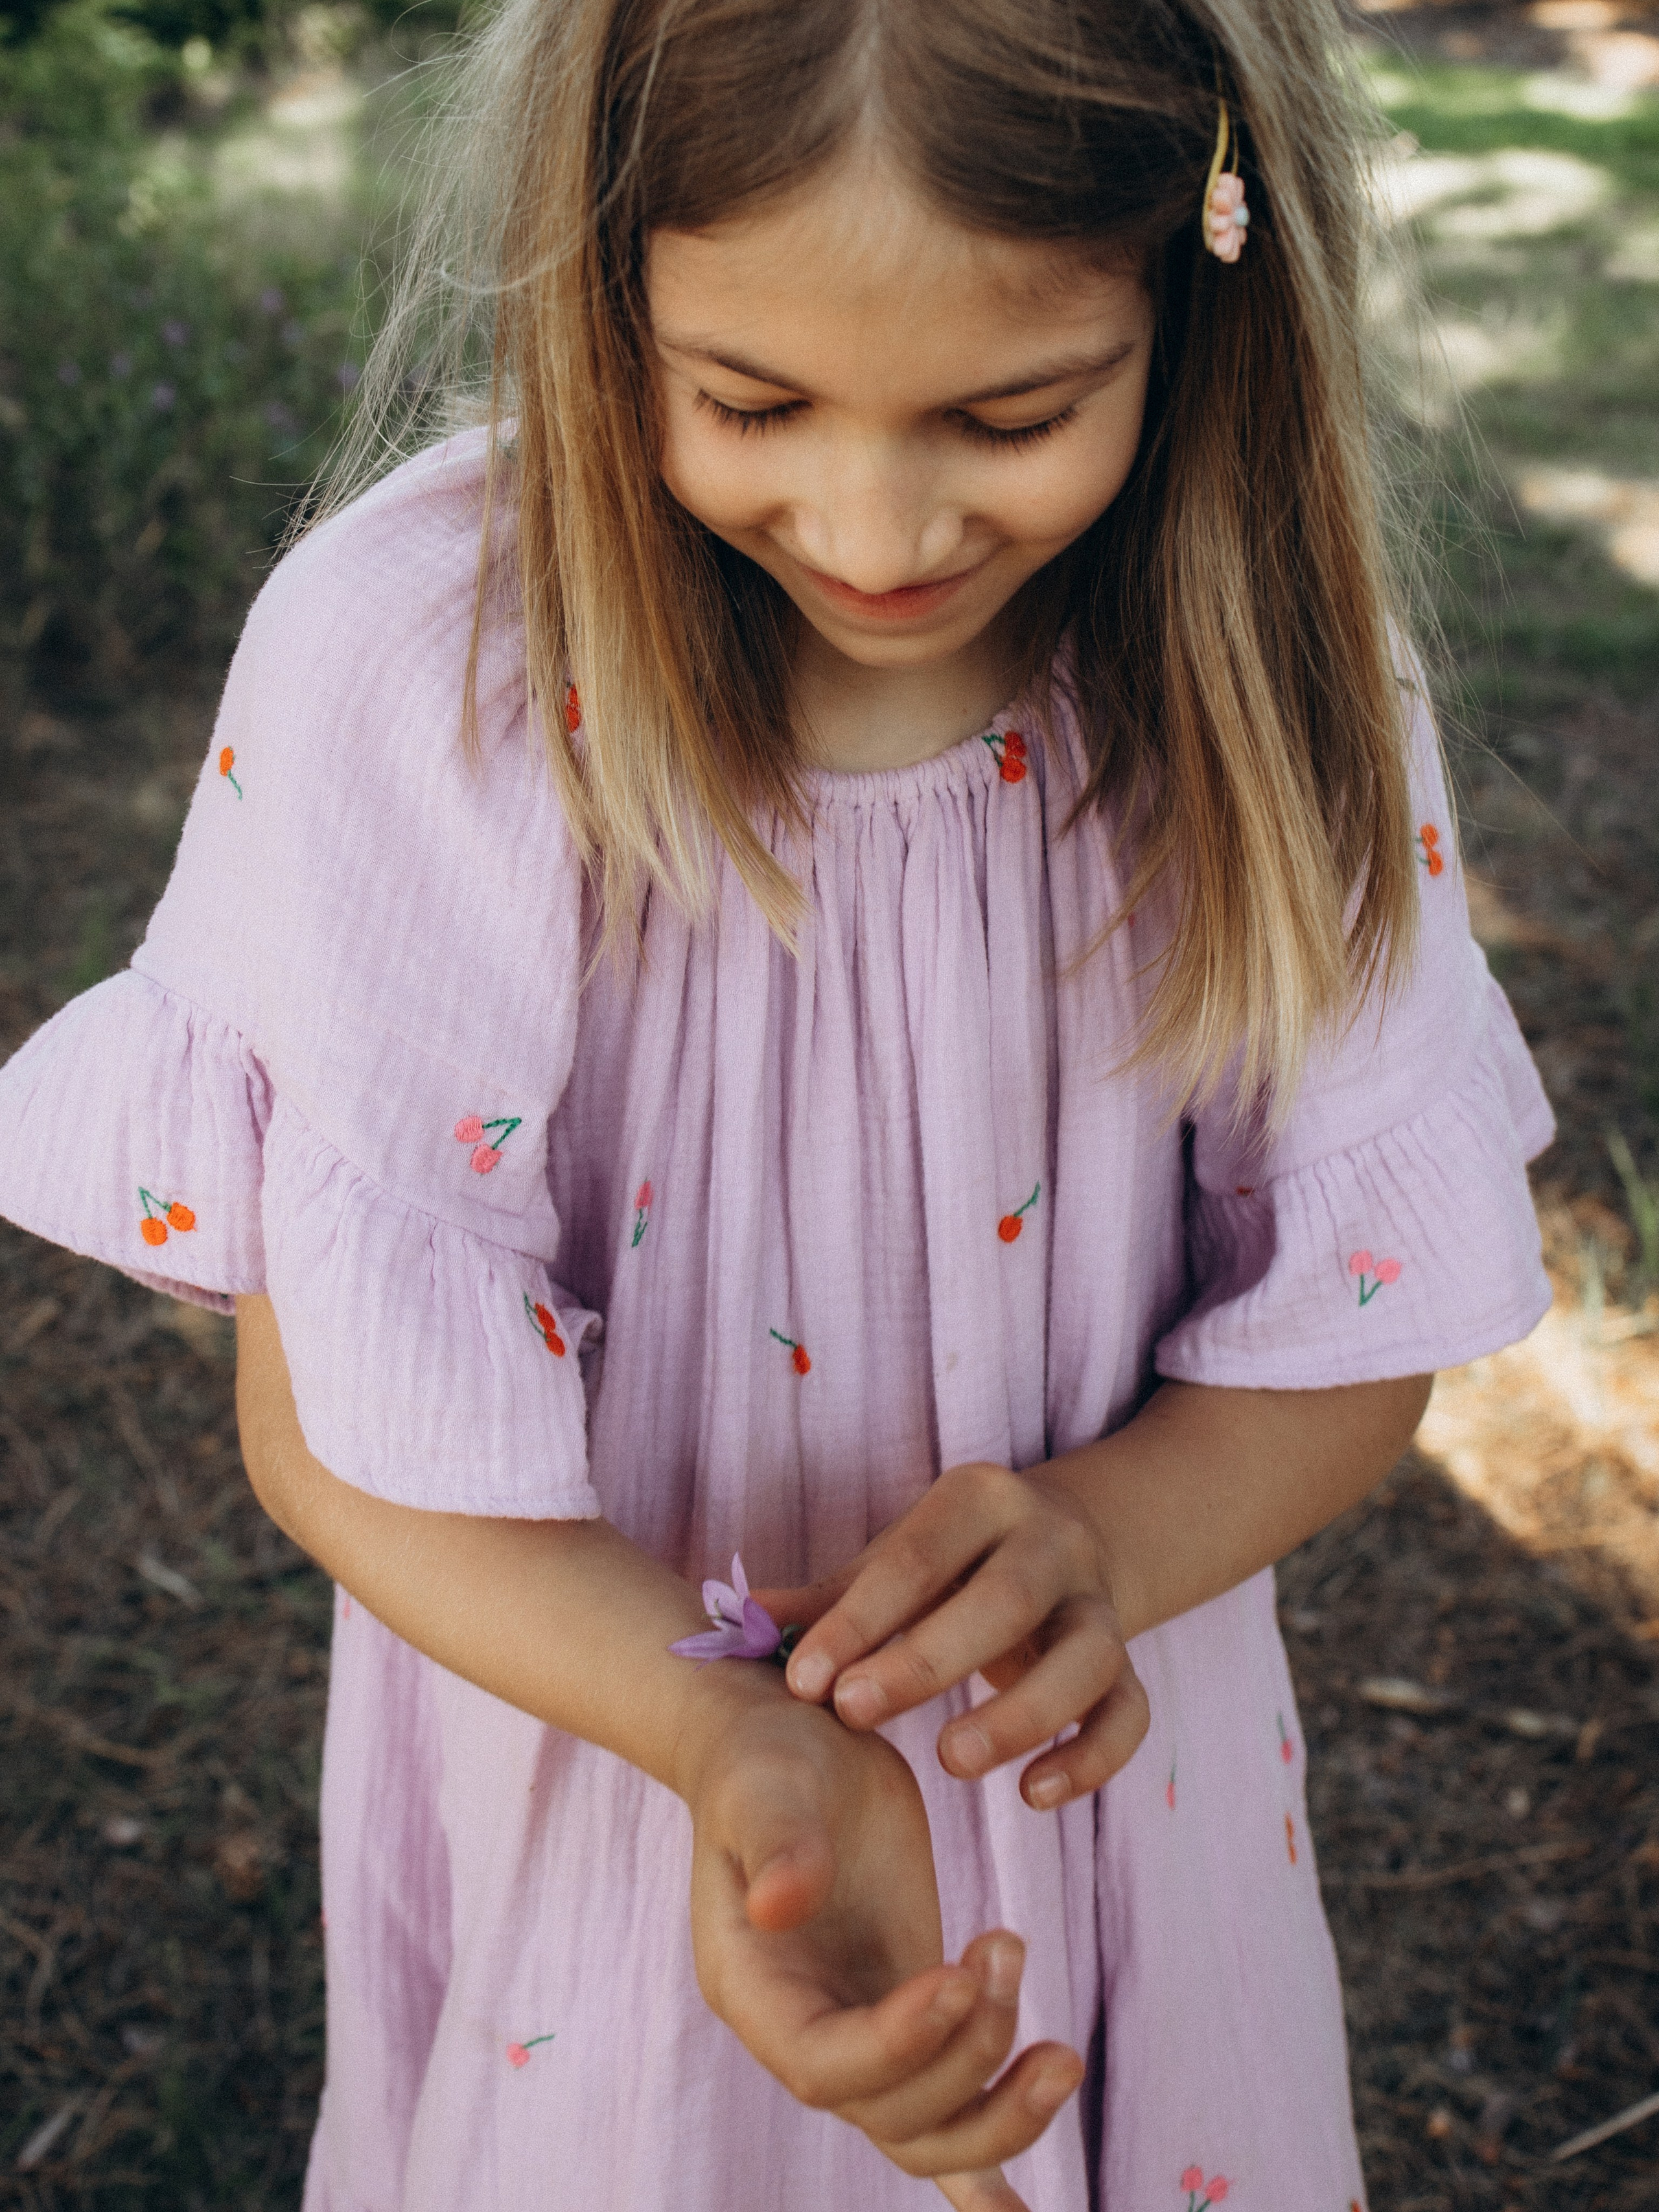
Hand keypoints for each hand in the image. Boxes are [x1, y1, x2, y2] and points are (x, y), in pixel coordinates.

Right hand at [681, 1681, 1083, 2207]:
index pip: (824, 2064)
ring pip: (930, 2130)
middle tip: (1008, 1954)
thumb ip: (774, 1841)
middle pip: (890, 2113)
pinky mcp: (912, 2015)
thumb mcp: (761, 1783)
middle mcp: (805, 2029)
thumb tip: (779, 1903)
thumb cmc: (764, 1760)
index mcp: (755, 1989)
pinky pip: (944, 2119)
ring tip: (1060, 2047)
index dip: (898, 2041)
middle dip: (966, 2062)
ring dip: (1001, 2109)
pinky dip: (984, 2178)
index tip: (961, 1974)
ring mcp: (863, 2029)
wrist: (789, 1743)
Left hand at [754, 1462, 1149, 1808]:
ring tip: (950, 1760)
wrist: (1066, 1543)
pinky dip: (1091, 1758)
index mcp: (980, 1502)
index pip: (915, 1558)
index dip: (858, 1620)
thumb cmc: (952, 1563)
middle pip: (1006, 1599)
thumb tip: (739, 1621)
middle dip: (927, 1660)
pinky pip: (1130, 1715)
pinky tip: (1032, 1795)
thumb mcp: (895, 1560)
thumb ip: (827, 1598)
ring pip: (1086, 1658)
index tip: (802, 1682)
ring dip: (1020, 1714)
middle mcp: (1050, 1542)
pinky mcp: (1128, 1663)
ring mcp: (1098, 1604)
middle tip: (854, 1713)